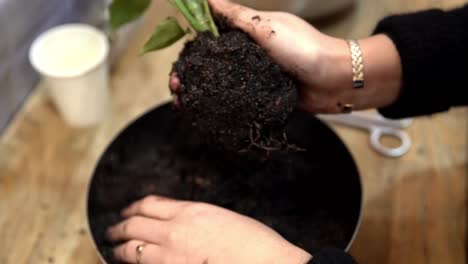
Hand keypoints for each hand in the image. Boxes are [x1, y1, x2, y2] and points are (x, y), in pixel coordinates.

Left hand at [108, 195, 311, 263]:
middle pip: (134, 224)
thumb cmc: (253, 243)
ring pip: (131, 249)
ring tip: (114, 250)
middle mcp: (175, 230)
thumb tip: (181, 221)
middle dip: (119, 227)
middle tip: (112, 230)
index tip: (128, 211)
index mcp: (191, 211)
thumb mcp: (223, 218)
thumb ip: (196, 218)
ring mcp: (170, 255)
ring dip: (119, 249)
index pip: (150, 204)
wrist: (265, 263)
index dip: (133, 207)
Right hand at [171, 0, 401, 112]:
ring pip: (222, 84)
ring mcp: (255, 77)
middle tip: (177, 88)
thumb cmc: (305, 49)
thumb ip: (236, 16)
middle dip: (192, 75)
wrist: (336, 81)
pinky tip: (207, 113)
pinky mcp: (263, 96)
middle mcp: (249, 55)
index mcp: (248, 34)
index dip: (192, 50)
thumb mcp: (267, 28)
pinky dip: (222, 105)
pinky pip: (239, 99)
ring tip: (186, 103)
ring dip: (202, 92)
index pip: (211, 39)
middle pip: (213, 65)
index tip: (178, 63)